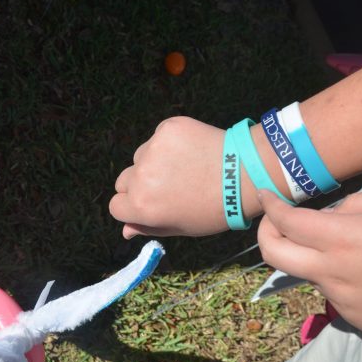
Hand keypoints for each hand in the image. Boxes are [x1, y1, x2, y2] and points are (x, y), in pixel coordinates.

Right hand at [109, 117, 257, 237]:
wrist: (245, 174)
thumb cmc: (215, 209)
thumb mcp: (181, 227)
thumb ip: (149, 228)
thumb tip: (125, 231)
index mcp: (141, 206)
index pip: (116, 206)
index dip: (132, 208)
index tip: (150, 205)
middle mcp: (141, 177)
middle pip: (124, 181)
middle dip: (138, 186)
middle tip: (168, 188)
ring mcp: (152, 150)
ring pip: (140, 158)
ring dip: (153, 163)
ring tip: (184, 169)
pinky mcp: (166, 129)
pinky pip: (157, 139)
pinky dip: (168, 145)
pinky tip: (190, 153)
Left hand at [257, 189, 361, 341]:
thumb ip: (353, 205)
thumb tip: (326, 215)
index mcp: (342, 239)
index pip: (286, 222)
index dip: (270, 206)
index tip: (266, 195)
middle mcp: (331, 271)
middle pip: (273, 256)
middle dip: (265, 234)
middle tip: (275, 222)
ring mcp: (339, 299)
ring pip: (307, 272)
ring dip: (312, 255)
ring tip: (352, 246)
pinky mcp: (352, 318)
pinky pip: (332, 291)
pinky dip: (337, 275)